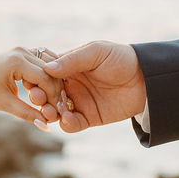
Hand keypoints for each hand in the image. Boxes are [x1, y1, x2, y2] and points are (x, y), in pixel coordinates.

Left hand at [0, 47, 63, 125]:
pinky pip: (44, 62)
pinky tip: (52, 90)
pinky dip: (50, 75)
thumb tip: (46, 125)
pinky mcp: (24, 52)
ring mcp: (24, 49)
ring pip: (51, 65)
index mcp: (16, 62)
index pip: (45, 78)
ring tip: (57, 100)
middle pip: (51, 71)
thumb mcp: (4, 104)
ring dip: (56, 81)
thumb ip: (27, 113)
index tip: (58, 112)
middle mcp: (22, 51)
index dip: (54, 96)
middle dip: (58, 90)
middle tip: (61, 107)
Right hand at [30, 41, 145, 132]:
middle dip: (39, 97)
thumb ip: (73, 59)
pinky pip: (71, 124)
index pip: (44, 73)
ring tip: (50, 112)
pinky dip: (66, 124)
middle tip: (38, 98)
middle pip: (46, 93)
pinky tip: (68, 119)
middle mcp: (69, 85)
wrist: (147, 79)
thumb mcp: (96, 52)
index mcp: (68, 67)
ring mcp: (78, 102)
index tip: (31, 81)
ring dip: (49, 113)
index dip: (36, 78)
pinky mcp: (88, 117)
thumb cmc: (121, 58)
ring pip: (55, 111)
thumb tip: (48, 68)